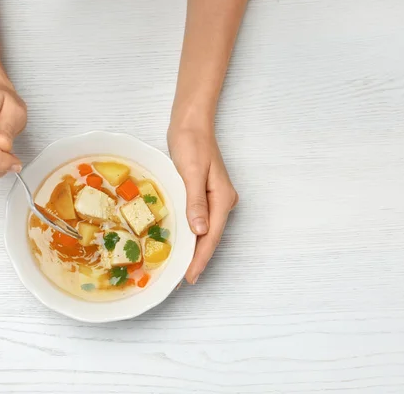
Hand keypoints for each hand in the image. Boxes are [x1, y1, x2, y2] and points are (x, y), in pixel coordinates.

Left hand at [168, 119, 238, 283]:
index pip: (211, 236)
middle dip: (197, 259)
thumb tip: (200, 231)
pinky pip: (199, 219)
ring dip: (194, 248)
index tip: (189, 277)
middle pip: (210, 237)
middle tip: (181, 279)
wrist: (191, 123)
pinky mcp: (205, 194)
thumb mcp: (192, 171)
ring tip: (180, 267)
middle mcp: (222, 201)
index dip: (200, 258)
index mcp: (222, 198)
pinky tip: (182, 242)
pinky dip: (191, 233)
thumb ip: (196, 202)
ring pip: (205, 230)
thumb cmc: (190, 143)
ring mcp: (215, 198)